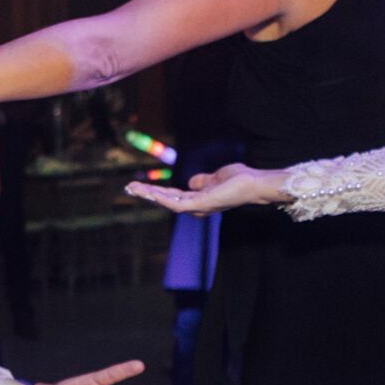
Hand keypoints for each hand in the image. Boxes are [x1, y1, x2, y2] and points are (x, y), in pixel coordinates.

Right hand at [124, 164, 289, 216]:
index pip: (172, 196)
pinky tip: (150, 193)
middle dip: (147, 193)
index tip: (140, 186)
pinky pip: (176, 204)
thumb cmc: (241, 179)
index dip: (156, 191)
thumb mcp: (217, 176)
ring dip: (150, 195)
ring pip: (167, 202)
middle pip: (166, 200)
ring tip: (133, 188)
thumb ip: (203, 180)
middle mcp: (196, 207)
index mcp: (198, 200)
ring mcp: (197, 207)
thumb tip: (191, 181)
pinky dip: (162, 198)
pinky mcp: (200, 206)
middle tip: (129, 187)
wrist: (255, 183)